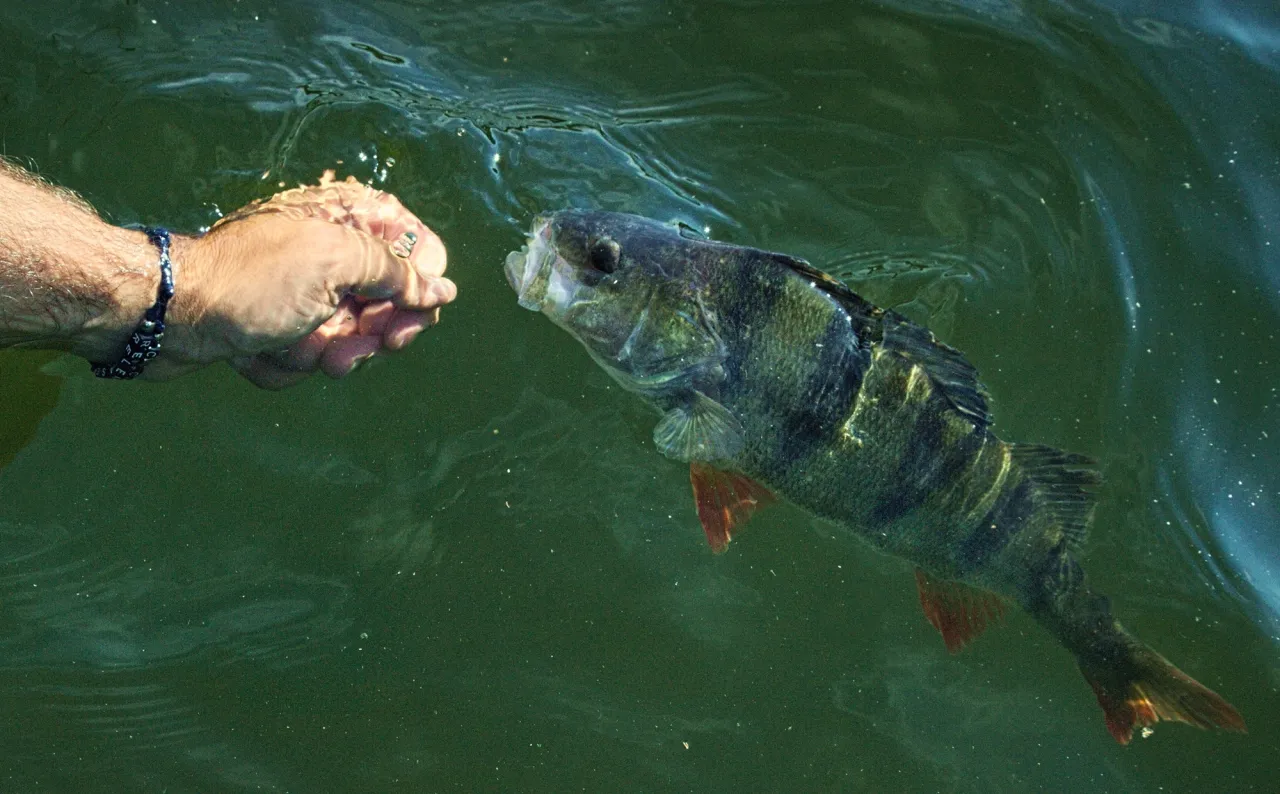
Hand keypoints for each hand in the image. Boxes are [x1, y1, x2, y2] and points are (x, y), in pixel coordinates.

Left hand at [159, 172, 455, 388]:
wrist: (167, 314)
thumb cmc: (251, 282)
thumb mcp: (335, 264)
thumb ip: (397, 273)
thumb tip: (444, 287)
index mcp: (349, 221)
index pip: (420, 251)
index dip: (419, 291)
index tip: (405, 318)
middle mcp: (331, 254)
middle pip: (390, 304)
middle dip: (368, 336)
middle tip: (347, 350)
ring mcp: (305, 293)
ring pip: (350, 341)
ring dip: (321, 354)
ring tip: (293, 350)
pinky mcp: (278, 327)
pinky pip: (309, 357)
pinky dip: (284, 362)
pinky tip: (257, 353)